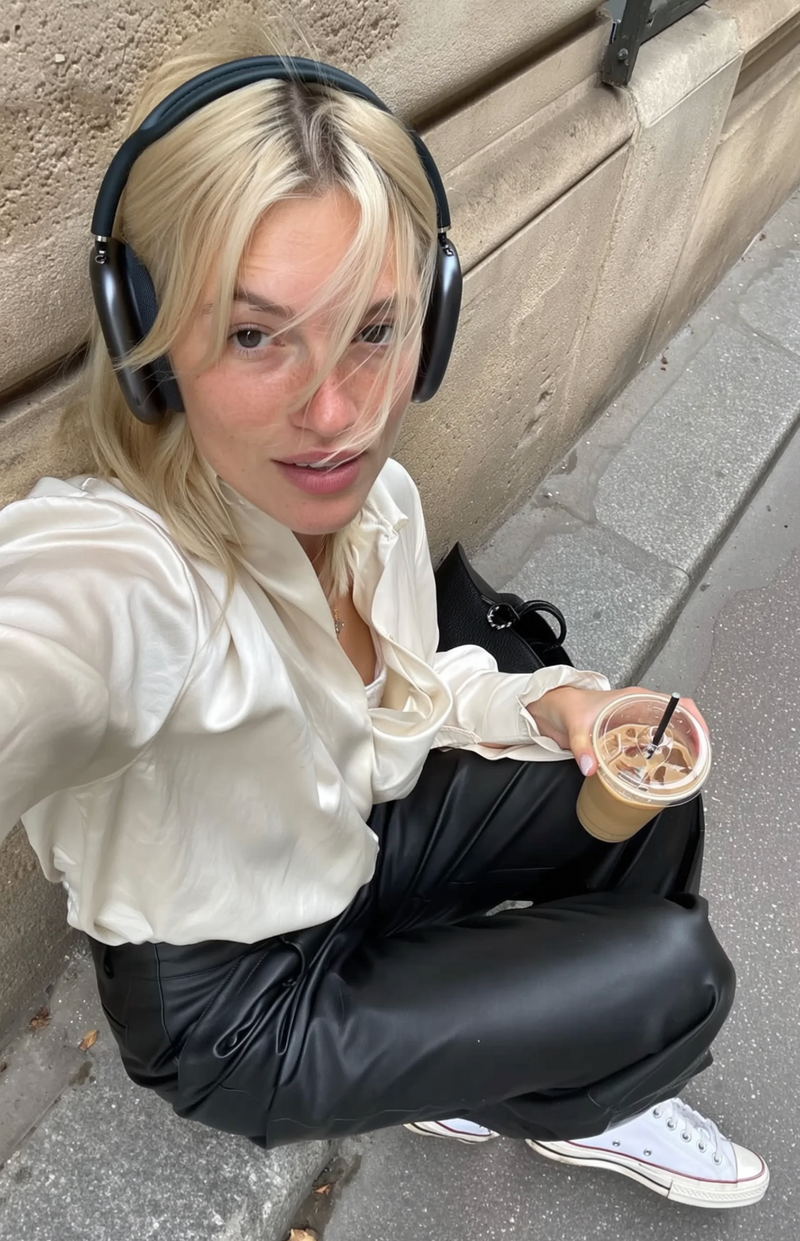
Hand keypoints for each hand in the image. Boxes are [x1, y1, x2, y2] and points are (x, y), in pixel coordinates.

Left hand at [528, 686, 706, 775]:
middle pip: (678, 725)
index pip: (678, 705)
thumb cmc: (567, 705)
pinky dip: (656, 762)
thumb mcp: (575, 725)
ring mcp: (634, 726)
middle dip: (691, 745)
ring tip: (680, 775)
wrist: (552, 709)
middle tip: (695, 767)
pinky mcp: (626, 739)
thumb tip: (591, 767)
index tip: (702, 741)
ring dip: (675, 755)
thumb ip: (582, 747)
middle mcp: (640, 712)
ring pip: (666, 739)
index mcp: (636, 700)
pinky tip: (655, 778)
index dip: (695, 721)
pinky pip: (649, 750)